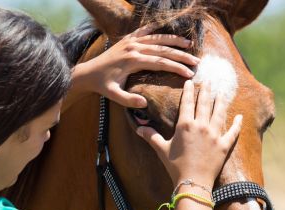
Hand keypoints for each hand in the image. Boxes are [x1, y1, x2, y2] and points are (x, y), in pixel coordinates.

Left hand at [75, 25, 199, 107]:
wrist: (88, 73)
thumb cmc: (102, 85)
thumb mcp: (113, 95)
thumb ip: (128, 100)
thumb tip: (145, 104)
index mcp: (132, 61)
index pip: (160, 63)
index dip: (176, 68)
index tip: (189, 74)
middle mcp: (133, 48)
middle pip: (163, 50)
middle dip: (181, 56)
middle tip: (196, 62)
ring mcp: (130, 41)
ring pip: (157, 38)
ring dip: (174, 40)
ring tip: (189, 44)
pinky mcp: (127, 39)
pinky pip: (145, 31)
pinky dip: (157, 30)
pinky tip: (168, 33)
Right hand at [136, 80, 241, 187]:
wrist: (193, 181)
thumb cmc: (175, 166)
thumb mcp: (161, 149)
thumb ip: (151, 136)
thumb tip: (138, 128)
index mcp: (185, 125)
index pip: (187, 103)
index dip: (189, 91)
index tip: (190, 82)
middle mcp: (201, 126)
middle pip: (205, 104)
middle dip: (206, 91)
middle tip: (209, 81)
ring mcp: (215, 135)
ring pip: (220, 113)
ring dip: (221, 102)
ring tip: (223, 93)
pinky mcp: (224, 145)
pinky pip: (233, 132)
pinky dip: (237, 124)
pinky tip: (239, 116)